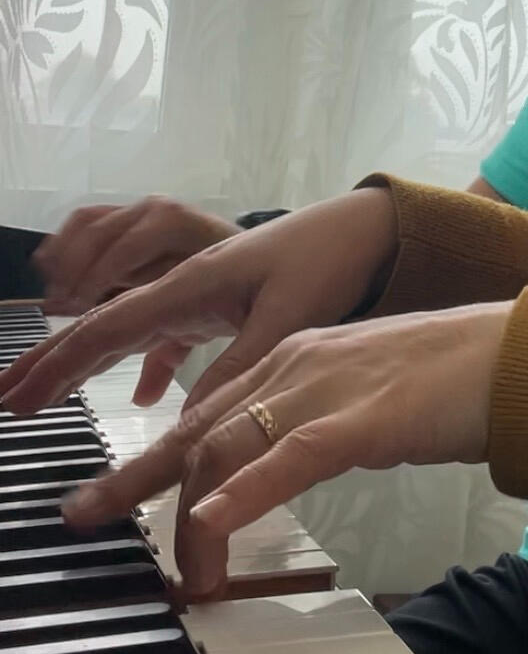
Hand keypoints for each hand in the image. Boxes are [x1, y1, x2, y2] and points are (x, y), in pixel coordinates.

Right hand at [1, 188, 397, 415]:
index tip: (20, 397)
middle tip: (5, 399)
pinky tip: (141, 392)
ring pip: (122, 317)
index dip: (62, 363)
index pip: (110, 324)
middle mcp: (183, 279)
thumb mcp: (286, 320)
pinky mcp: (217, 298)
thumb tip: (182, 424)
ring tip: (41, 385)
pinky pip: (157, 322)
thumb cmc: (328, 263)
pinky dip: (136, 349)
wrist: (365, 228)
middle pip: (101, 319)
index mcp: (192, 282)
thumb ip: (234, 367)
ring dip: (79, 348)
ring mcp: (197, 287)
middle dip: (51, 358)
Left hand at [63, 302, 510, 597]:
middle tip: (89, 519)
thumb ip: (316, 422)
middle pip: (198, 429)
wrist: (515, 354)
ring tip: (179, 569)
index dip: (160, 465)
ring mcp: (327, 386)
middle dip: (138, 482)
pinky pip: (288, 457)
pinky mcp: (363, 417)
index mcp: (296, 355)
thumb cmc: (451, 378)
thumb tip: (282, 465)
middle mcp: (297, 362)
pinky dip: (243, 493)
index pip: (208, 413)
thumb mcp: (362, 396)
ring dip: (191, 516)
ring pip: (229, 446)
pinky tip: (212, 522)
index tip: (120, 504)